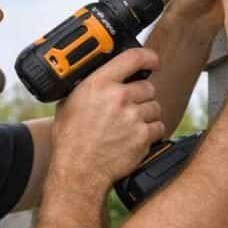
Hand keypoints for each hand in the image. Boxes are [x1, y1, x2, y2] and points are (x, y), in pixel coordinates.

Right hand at [50, 48, 165, 190]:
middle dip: (142, 96)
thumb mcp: (69, 104)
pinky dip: (151, 132)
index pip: (133, 57)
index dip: (148, 57)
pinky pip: (158, 127)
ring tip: (130, 125)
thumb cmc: (71, 141)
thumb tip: (96, 78)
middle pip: (148, 86)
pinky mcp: (143, 136)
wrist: (78, 171)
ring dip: (147, 115)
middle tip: (130, 107)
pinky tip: (136, 137)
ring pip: (155, 107)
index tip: (153, 61)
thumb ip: (86, 88)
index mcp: (99, 84)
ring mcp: (132, 117)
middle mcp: (118, 97)